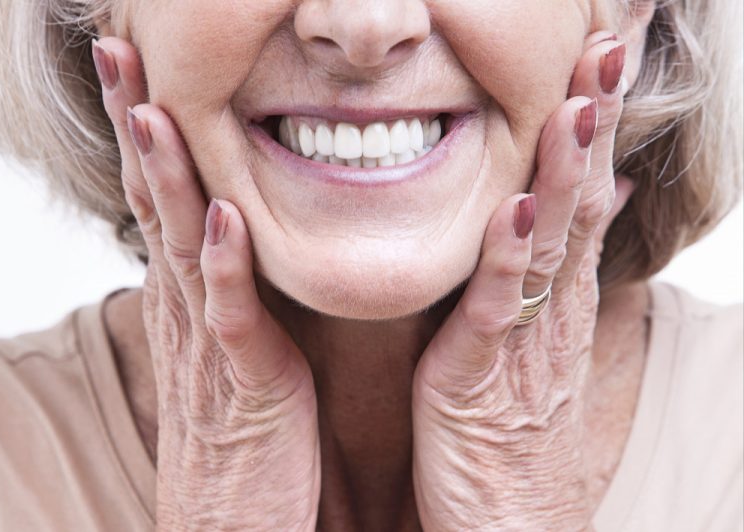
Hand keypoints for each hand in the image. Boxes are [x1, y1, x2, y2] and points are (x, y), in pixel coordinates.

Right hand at [92, 38, 319, 530]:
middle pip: (154, 204)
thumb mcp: (231, 345)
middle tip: (120, 54)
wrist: (233, 521)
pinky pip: (230, 318)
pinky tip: (221, 217)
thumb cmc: (243, 431)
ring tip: (154, 110)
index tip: (140, 70)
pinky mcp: (244, 385)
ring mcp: (210, 346)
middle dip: (137, 127)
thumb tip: (231, 234)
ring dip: (166, 178)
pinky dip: (223, 267)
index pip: (160, 199)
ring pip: (180, 247)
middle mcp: (187, 310)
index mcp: (190, 297)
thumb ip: (230, 290)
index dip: (147, 133)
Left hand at [411, 32, 633, 530]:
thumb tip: (590, 205)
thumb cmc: (511, 429)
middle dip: (591, 126)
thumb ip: (552, 272)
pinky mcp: (482, 377)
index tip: (598, 61)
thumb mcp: (536, 341)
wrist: (507, 524)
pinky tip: (520, 208)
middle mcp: (549, 310)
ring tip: (578, 105)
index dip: (590, 128)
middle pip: (578, 203)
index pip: (581, 196)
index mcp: (554, 297)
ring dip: (566, 173)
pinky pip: (498, 310)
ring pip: (550, 244)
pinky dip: (509, 257)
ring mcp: (522, 341)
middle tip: (606, 50)